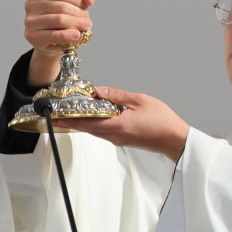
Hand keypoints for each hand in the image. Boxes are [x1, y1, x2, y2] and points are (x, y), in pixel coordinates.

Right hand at [23, 0, 96, 85]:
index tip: (85, 6)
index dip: (77, 0)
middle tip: (88, 21)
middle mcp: (31, 4)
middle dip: (79, 14)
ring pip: (58, 20)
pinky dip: (67, 35)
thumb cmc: (65, 18)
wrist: (55, 42)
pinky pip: (53, 35)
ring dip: (76, 24)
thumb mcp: (76, 3)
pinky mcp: (32, 36)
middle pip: (61, 7)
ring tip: (85, 27)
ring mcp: (29, 20)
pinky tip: (76, 35)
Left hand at [57, 86, 189, 161]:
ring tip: (76, 112)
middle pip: (88, 128)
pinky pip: (105, 132)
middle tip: (61, 113)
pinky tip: (98, 115)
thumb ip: (118, 95)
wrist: (175, 140)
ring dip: (85, 122)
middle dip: (73, 121)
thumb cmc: (162, 122)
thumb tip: (100, 91)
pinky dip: (97, 124)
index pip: (87, 123)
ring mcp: (119, 140)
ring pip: (96, 130)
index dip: (70, 120)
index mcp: (117, 126)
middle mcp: (115, 136)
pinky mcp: (124, 140)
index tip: (56, 117)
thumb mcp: (140, 101)